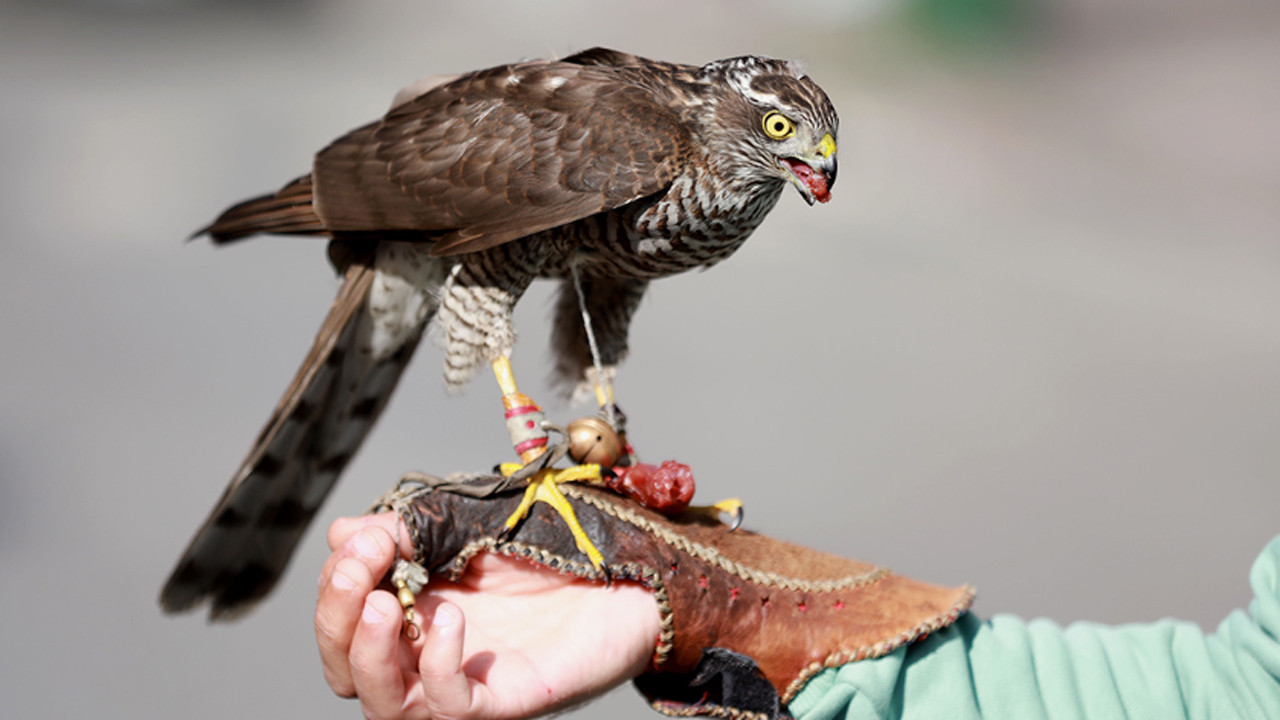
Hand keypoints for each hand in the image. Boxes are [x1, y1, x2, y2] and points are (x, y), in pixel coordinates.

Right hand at [315, 512, 661, 719]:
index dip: (337, 581)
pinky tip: (451, 621)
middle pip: (347, 669)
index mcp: (414, 607)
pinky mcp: (504, 698)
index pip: (343, 617)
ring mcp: (464, 680)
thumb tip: (344, 531)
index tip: (364, 537)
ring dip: (367, 655)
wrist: (632, 567)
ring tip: (384, 605)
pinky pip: (449, 709)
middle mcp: (428, 651)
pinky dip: (437, 668)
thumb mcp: (471, 521)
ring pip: (384, 704)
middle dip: (335, 619)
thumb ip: (410, 528)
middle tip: (359, 572)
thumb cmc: (558, 546)